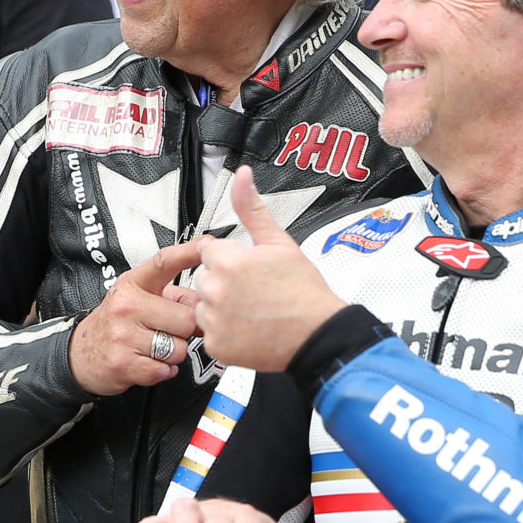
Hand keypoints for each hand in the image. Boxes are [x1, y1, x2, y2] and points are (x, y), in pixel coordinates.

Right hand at [70, 242, 203, 395]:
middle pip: (186, 319)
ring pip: (178, 348)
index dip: (188, 253)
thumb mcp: (138, 298)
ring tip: (156, 347)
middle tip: (170, 331)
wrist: (80, 354)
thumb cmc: (115, 324)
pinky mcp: (124, 363)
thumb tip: (204, 302)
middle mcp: (127, 306)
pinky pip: (165, 370)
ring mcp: (123, 335)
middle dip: (186, 330)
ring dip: (174, 353)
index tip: (206, 246)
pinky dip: (164, 370)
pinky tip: (149, 361)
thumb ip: (173, 297)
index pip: (163, 262)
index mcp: (133, 285)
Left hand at [192, 167, 343, 371]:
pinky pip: (210, 332)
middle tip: (255, 291)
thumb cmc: (303, 292)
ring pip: (205, 305)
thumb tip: (242, 176)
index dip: (232, 258)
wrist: (317, 335)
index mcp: (228, 261)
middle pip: (205, 278)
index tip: (250, 270)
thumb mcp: (280, 242)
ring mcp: (214, 320)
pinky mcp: (216, 346)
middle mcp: (215, 290)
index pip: (210, 251)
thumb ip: (252, 208)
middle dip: (224, 282)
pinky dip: (225, 332)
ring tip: (253, 310)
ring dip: (221, 307)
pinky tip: (249, 328)